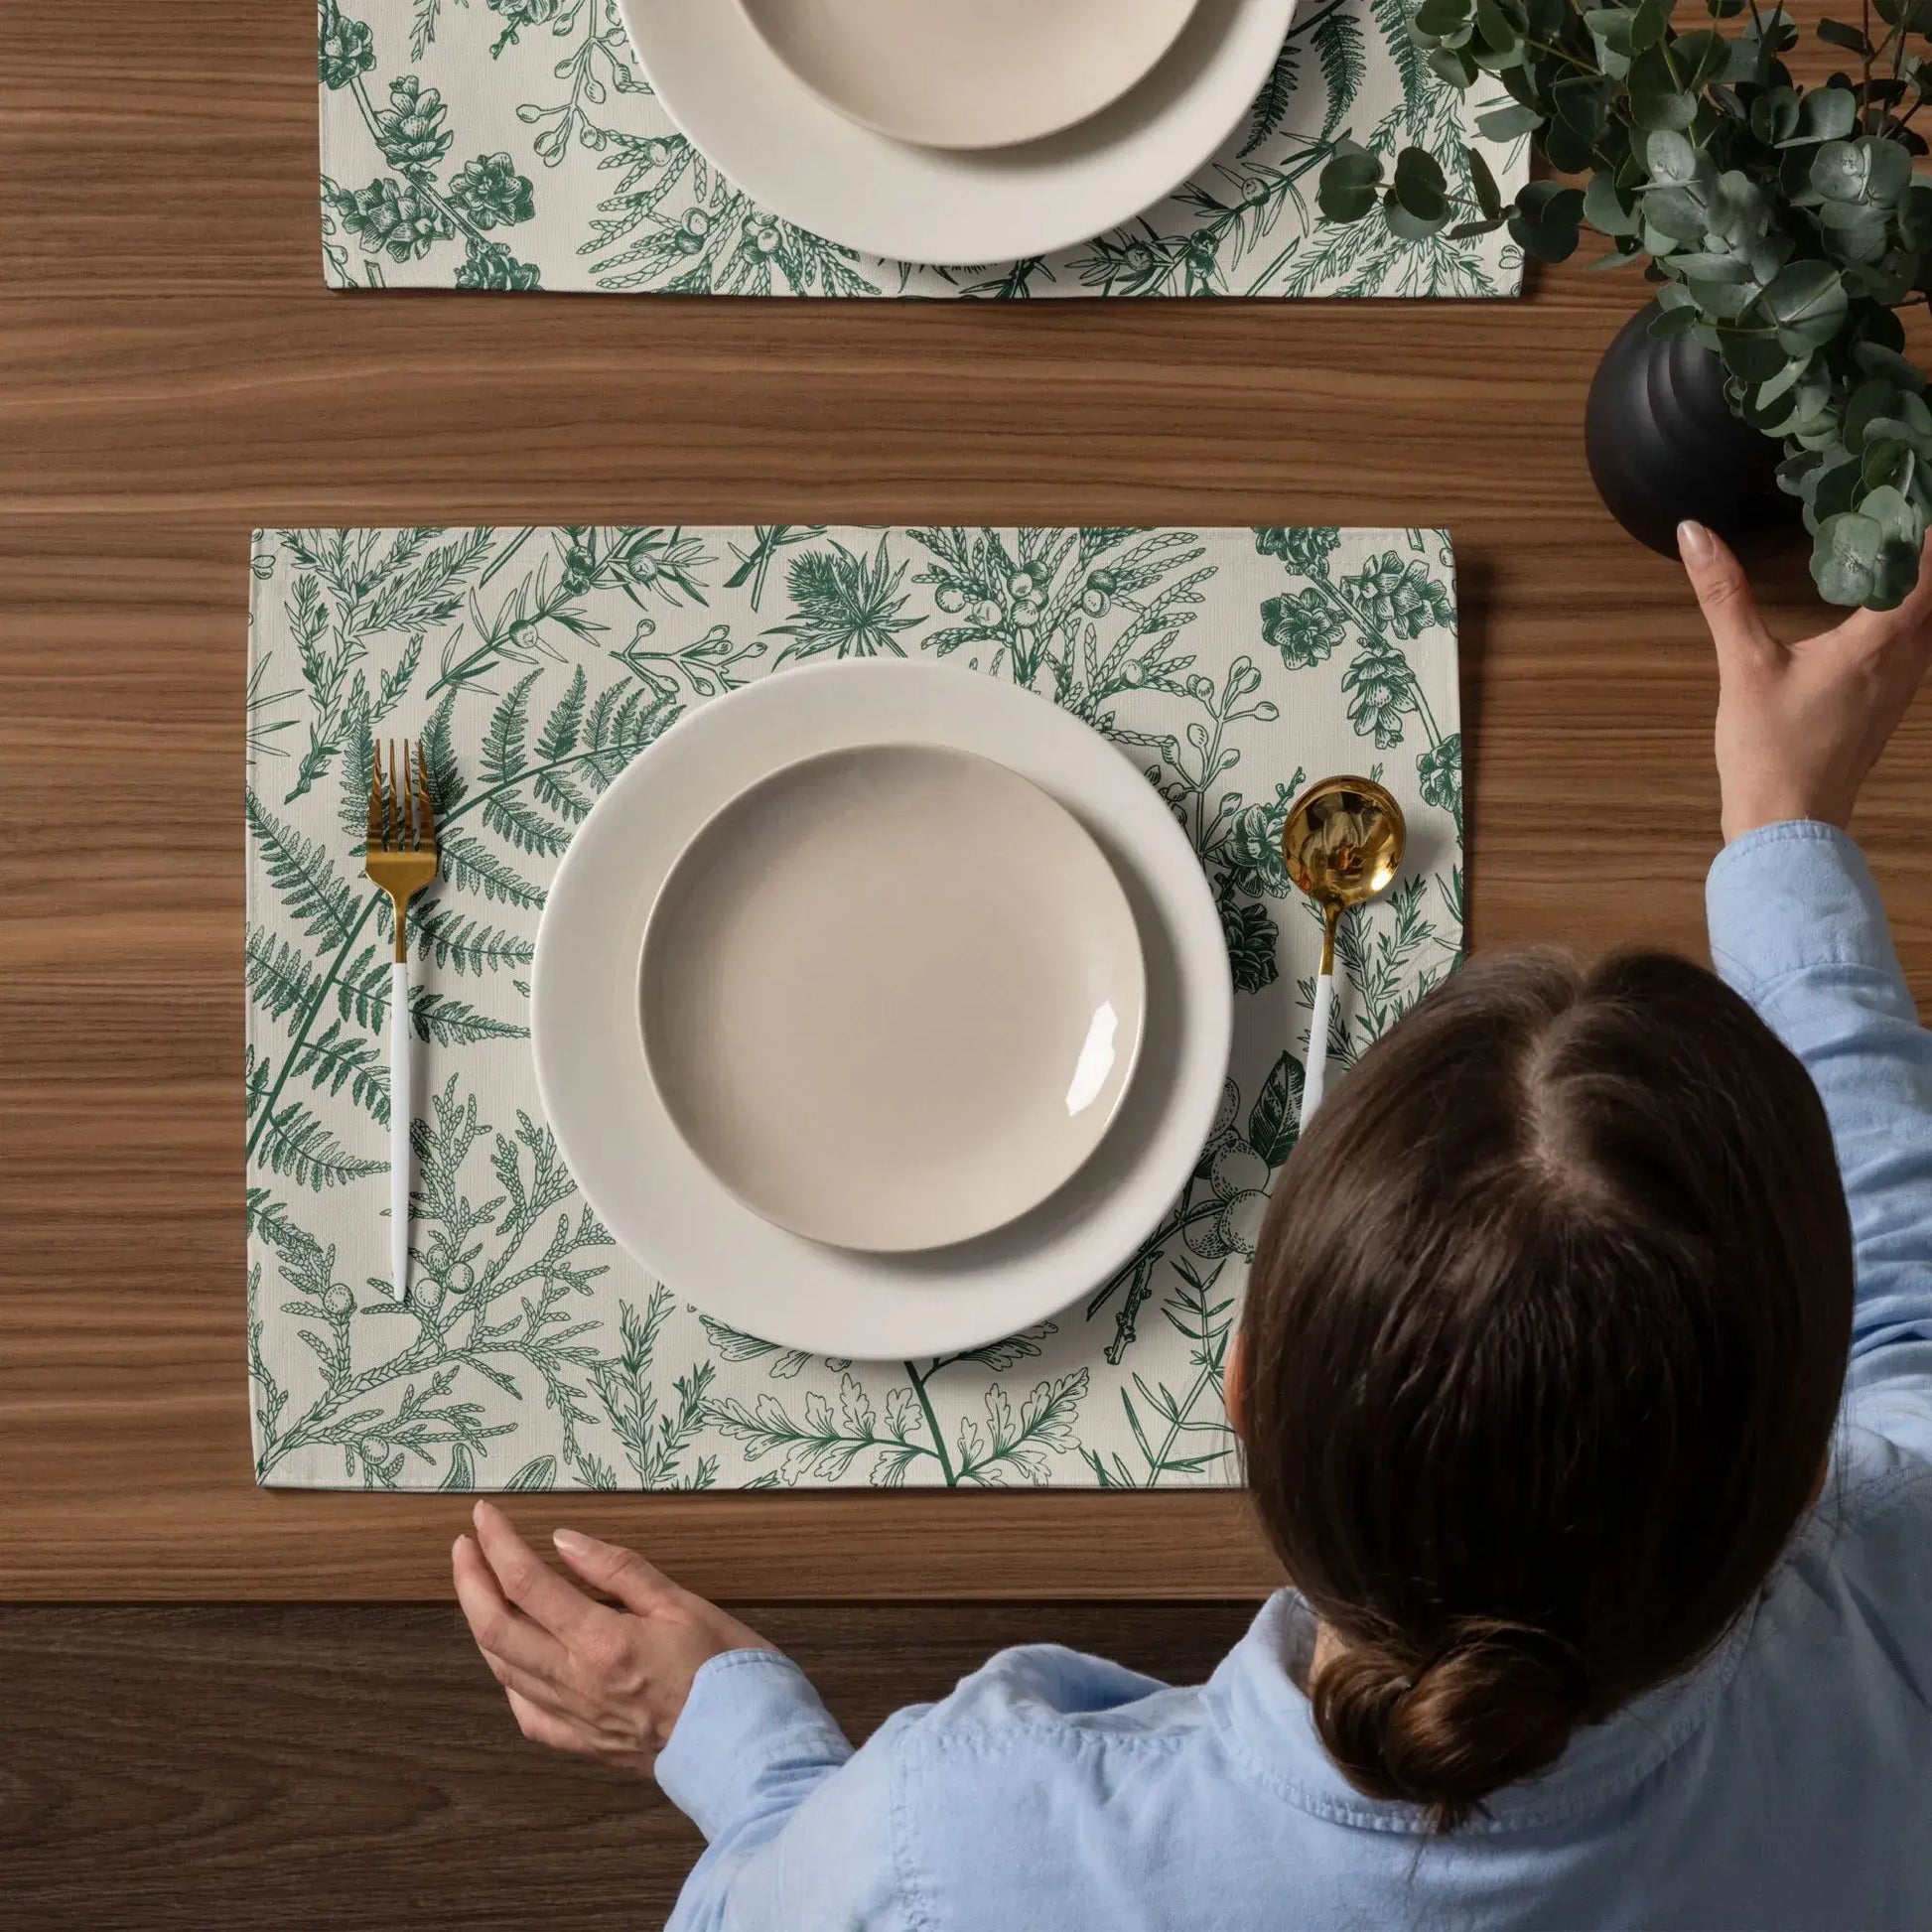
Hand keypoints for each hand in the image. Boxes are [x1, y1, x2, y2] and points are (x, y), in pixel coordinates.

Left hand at [452, 1500, 775, 1772]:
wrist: (750, 1749)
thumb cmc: (728, 1671)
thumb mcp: (683, 1603)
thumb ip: (620, 1571)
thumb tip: (566, 1542)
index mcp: (601, 1642)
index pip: (527, 1583)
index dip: (499, 1544)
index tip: (486, 1514)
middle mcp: (576, 1683)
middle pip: (496, 1628)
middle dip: (470, 1581)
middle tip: (464, 1545)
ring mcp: (575, 1719)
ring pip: (503, 1669)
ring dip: (481, 1624)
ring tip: (478, 1590)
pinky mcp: (585, 1745)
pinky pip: (528, 1714)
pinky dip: (508, 1680)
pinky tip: (511, 1663)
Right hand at [1678, 521, 1931, 842]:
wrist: (1787, 825)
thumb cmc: (1770, 750)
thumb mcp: (1743, 666)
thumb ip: (1723, 596)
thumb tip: (1694, 532)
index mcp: (1878, 643)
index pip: (1927, 569)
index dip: (1925, 531)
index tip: (1907, 494)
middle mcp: (1905, 661)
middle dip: (1924, 555)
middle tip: (1897, 514)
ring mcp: (1902, 688)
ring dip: (1922, 587)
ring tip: (1894, 551)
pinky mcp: (1888, 708)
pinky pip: (1918, 647)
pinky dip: (1913, 617)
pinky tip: (1881, 611)